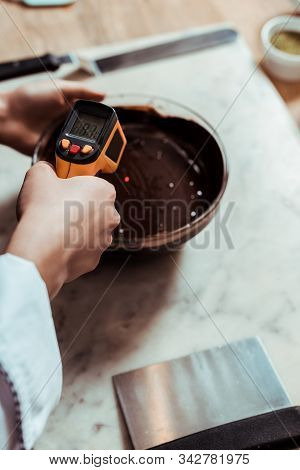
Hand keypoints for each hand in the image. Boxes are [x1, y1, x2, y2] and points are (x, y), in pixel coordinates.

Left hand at [0, 80, 103, 154]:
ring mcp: (58, 140)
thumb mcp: (59, 88)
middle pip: (86, 137)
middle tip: (101, 146)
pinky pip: (64, 159)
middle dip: (93, 142)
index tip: (110, 130)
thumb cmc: (28, 99)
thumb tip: (103, 94)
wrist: (8, 117)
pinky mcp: (50, 152)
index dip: (100, 124)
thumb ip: (82, 91)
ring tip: (87, 153)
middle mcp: (64, 126)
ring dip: (81, 152)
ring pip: (77, 149)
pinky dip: (69, 161)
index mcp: (69, 110)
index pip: (90, 119)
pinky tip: (75, 161)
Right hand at [6, 162, 119, 297]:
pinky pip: (82, 249)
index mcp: (104, 191)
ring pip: (89, 230)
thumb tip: (48, 169)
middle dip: (77, 207)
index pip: (93, 183)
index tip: (62, 187)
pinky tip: (56, 244)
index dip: (75, 184)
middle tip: (55, 207)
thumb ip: (47, 167)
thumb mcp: (39, 175)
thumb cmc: (45, 212)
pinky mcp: (94, 260)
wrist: (41, 250)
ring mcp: (104, 240)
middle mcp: (110, 216)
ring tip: (52, 227)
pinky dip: (71, 247)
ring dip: (75, 228)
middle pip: (93, 207)